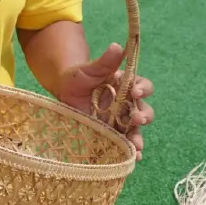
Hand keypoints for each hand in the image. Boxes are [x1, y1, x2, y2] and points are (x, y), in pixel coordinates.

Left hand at [56, 42, 154, 160]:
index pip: (142, 87)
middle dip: (143, 116)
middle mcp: (127, 104)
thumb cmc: (76, 77)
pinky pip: (123, 143)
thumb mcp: (88, 69)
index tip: (135, 91)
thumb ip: (104, 61)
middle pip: (144, 111)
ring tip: (137, 146)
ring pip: (136, 130)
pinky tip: (132, 158)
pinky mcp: (110, 133)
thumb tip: (116, 46)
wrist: (61, 92)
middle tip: (136, 118)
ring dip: (139, 138)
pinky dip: (129, 151)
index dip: (142, 89)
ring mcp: (119, 120)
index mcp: (126, 86)